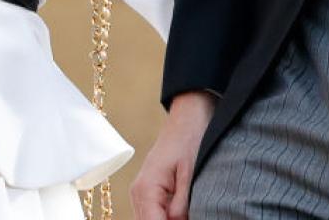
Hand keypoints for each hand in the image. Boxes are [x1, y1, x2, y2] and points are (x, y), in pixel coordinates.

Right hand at [131, 91, 215, 219]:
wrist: (187, 119)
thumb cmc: (189, 141)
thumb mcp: (190, 175)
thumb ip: (181, 205)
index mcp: (146, 189)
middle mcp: (138, 193)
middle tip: (190, 215)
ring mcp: (141, 194)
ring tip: (188, 212)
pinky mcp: (148, 192)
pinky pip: (155, 213)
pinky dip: (166, 216)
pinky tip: (183, 212)